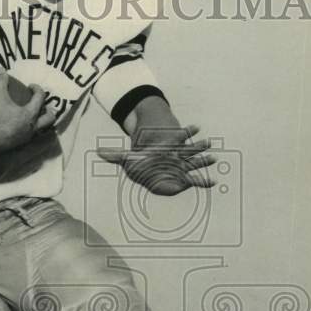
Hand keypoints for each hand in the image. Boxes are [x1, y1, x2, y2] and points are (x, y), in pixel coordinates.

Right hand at [0, 71, 55, 153]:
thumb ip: (1, 82)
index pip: (40, 97)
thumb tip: (1, 68)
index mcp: (30, 113)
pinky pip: (32, 137)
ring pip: (43, 129)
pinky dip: (31, 130)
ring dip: (41, 122)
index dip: (37, 89)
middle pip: (50, 118)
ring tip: (34, 117)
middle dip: (48, 110)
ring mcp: (28, 137)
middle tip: (41, 105)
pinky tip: (22, 128)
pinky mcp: (22, 144)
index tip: (31, 86)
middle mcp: (33, 126)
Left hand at [98, 125, 216, 195]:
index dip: (185, 134)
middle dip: (198, 147)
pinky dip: (204, 183)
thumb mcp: (128, 158)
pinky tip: (214, 182)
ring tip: (214, 158)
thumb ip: (115, 155)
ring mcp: (181, 168)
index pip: (176, 141)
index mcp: (165, 150)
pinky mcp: (184, 179)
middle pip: (188, 151)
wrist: (150, 173)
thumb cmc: (140, 164)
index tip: (194, 127)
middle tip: (209, 141)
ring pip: (194, 163)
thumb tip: (97, 151)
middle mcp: (176, 158)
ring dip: (203, 162)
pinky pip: (196, 181)